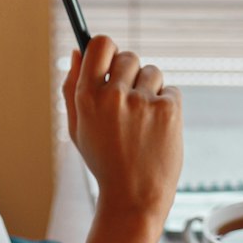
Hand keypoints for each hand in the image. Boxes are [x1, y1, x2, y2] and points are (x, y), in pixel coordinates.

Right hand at [66, 36, 181, 221]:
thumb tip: (76, 51)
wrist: (134, 198)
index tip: (111, 61)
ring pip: (152, 73)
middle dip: (130, 74)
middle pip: (129, 56)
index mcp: (87, 97)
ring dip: (150, 90)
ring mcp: (143, 102)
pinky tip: (158, 130)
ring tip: (143, 122)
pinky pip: (171, 91)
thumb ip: (72, 88)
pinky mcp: (168, 110)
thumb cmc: (105, 162)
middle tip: (129, 101)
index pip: (101, 44)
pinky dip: (167, 105)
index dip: (107, 50)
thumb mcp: (78, 128)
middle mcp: (114, 95)